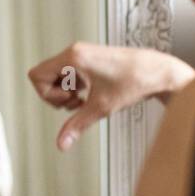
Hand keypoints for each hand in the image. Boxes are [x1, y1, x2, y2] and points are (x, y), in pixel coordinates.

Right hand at [27, 42, 194, 150]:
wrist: (158, 72)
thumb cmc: (134, 82)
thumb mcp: (101, 107)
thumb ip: (77, 125)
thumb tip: (61, 143)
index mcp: (73, 57)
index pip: (37, 75)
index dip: (47, 94)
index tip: (68, 101)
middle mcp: (75, 52)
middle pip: (44, 75)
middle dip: (56, 95)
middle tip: (75, 102)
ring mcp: (82, 54)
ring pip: (56, 75)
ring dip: (65, 92)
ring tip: (83, 100)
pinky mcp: (89, 59)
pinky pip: (69, 73)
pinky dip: (74, 87)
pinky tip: (89, 94)